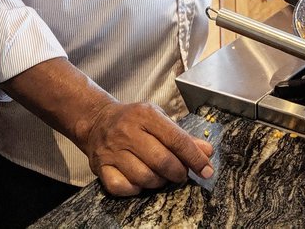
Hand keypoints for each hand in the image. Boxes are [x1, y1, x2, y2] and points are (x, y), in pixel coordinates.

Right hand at [74, 100, 213, 195]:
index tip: (207, 170)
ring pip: (144, 177)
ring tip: (160, 175)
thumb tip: (207, 152)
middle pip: (161, 161)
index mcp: (146, 115)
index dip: (195, 158)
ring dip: (158, 182)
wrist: (97, 120)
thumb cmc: (134, 120)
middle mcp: (128, 131)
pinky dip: (135, 189)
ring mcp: (112, 150)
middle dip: (178, 173)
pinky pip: (123, 187)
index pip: (177, 139)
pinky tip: (139, 181)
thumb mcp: (159, 119)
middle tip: (181, 174)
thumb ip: (183, 137)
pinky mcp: (100, 167)